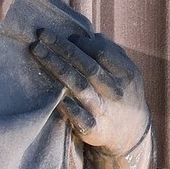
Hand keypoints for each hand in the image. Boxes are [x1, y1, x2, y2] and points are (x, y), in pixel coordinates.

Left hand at [30, 24, 149, 157]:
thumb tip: (88, 35)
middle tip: (42, 35)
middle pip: (88, 67)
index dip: (81, 42)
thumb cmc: (122, 93)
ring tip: (38, 52)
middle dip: (63, 49)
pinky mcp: (95, 130)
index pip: (102, 53)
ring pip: (80, 87)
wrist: (131, 133)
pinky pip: (82, 119)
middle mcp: (116, 91)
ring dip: (58, 68)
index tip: (64, 35)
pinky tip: (58, 99)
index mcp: (126, 73)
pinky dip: (71, 110)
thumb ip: (111, 51)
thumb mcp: (126, 71)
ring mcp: (105, 110)